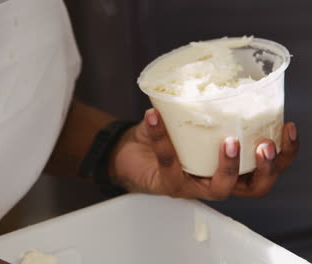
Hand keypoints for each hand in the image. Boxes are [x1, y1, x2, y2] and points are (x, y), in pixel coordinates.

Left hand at [108, 108, 298, 200]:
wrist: (130, 153)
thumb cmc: (167, 135)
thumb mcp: (191, 118)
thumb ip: (205, 103)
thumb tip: (213, 68)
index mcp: (231, 166)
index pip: (266, 168)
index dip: (284, 154)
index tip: (289, 128)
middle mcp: (217, 181)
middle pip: (255, 187)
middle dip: (266, 168)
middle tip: (264, 146)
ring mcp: (194, 187)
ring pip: (221, 187)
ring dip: (229, 165)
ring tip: (227, 141)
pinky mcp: (169, 185)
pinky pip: (169, 161)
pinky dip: (160, 136)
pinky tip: (153, 116)